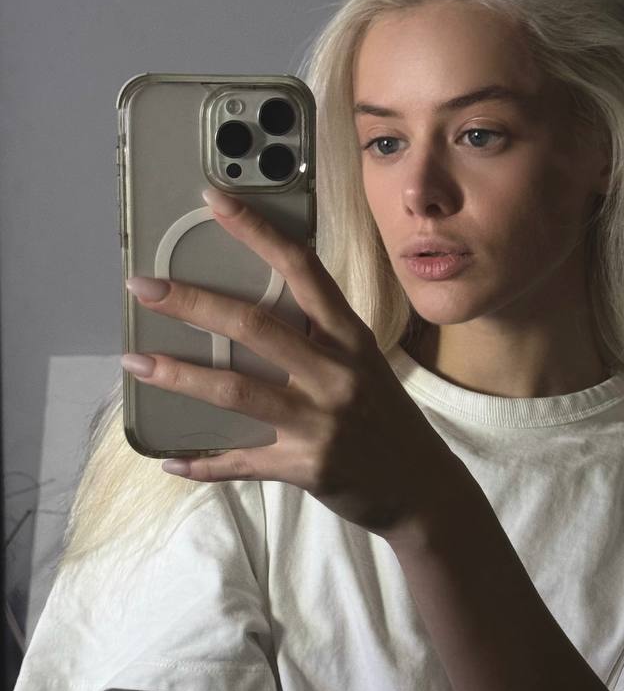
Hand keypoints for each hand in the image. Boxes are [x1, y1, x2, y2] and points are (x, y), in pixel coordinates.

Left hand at [122, 186, 471, 540]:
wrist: (422, 488)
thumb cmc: (384, 416)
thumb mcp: (363, 363)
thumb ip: (318, 336)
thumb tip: (246, 313)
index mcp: (351, 336)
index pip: (302, 269)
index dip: (257, 233)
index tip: (214, 202)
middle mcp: (337, 373)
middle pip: (254, 327)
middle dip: (193, 303)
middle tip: (144, 286)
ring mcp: (322, 422)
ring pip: (236, 391)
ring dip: (178, 376)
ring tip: (135, 362)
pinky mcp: (307, 467)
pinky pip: (241, 461)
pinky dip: (202, 462)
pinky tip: (169, 457)